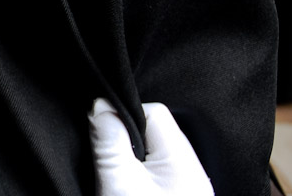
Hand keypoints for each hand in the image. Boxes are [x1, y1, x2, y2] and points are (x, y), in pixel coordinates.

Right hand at [88, 98, 212, 195]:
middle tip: (108, 161)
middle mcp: (192, 170)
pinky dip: (140, 173)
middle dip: (127, 137)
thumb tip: (99, 104)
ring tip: (117, 176)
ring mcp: (188, 186)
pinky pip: (159, 171)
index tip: (103, 133)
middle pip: (154, 131)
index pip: (154, 112)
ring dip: (132, 157)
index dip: (124, 115)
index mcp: (183, 159)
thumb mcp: (118, 180)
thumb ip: (108, 141)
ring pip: (155, 152)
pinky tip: (127, 186)